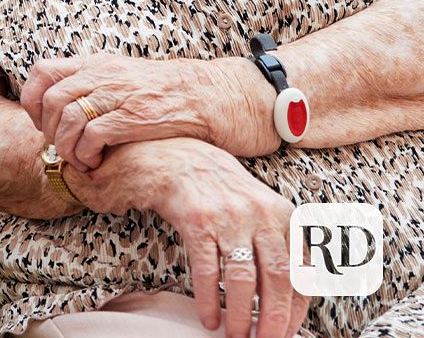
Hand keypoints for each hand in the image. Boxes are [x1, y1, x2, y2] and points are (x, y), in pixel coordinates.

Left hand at [18, 53, 270, 170]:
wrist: (215, 95)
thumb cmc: (170, 95)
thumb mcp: (126, 79)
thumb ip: (97, 86)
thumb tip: (66, 107)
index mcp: (98, 64)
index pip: (42, 71)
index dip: (31, 99)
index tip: (40, 122)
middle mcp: (103, 74)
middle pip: (48, 97)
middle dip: (45, 128)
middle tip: (59, 147)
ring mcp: (118, 94)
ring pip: (66, 117)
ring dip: (65, 145)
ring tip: (78, 159)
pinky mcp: (134, 116)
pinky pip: (92, 134)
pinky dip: (85, 153)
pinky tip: (96, 163)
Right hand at [118, 138, 309, 337]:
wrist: (177, 159)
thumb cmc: (222, 191)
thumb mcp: (261, 208)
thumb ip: (280, 245)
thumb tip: (294, 298)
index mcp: (282, 215)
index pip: (301, 272)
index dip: (297, 309)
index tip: (287, 332)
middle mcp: (259, 214)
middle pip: (277, 279)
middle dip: (273, 319)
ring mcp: (228, 216)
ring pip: (243, 279)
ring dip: (241, 316)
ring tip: (235, 336)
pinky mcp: (198, 220)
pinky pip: (207, 270)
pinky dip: (209, 299)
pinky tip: (209, 317)